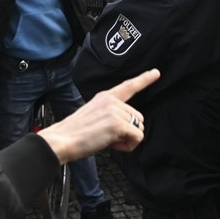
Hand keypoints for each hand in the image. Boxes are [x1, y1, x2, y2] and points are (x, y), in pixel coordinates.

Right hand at [37, 69, 159, 161]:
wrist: (63, 139)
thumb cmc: (76, 132)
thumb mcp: (94, 115)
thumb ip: (111, 114)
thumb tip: (127, 126)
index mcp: (105, 97)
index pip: (128, 86)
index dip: (144, 79)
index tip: (156, 72)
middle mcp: (111, 100)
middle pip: (138, 117)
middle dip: (129, 131)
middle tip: (109, 136)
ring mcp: (115, 110)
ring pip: (139, 128)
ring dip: (127, 139)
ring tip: (108, 140)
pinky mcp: (117, 123)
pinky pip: (137, 137)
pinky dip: (128, 146)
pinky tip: (113, 145)